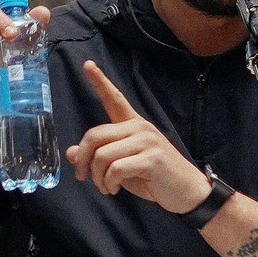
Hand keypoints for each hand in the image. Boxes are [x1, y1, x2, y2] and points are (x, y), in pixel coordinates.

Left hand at [66, 61, 209, 212]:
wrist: (186, 191)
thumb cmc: (154, 177)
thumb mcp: (121, 166)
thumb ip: (99, 157)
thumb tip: (71, 153)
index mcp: (133, 125)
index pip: (114, 99)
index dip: (100, 82)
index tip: (87, 65)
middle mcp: (140, 128)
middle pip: (95, 135)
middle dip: (83, 159)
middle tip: (83, 176)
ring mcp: (147, 141)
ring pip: (102, 155)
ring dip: (97, 177)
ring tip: (105, 187)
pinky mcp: (152, 159)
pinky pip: (116, 169)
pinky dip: (109, 182)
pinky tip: (115, 188)